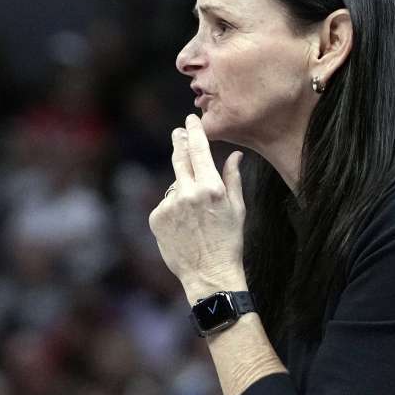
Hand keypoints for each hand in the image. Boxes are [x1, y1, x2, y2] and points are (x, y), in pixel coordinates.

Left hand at [147, 114, 247, 300]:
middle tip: (178, 132)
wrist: (210, 274)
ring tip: (196, 214)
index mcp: (211, 187)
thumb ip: (233, 178)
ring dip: (183, 190)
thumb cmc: (230, 241)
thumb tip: (235, 155)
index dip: (194, 131)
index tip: (190, 120)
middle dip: (180, 143)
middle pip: (180, 159)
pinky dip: (173, 210)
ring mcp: (169, 205)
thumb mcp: (237, 208)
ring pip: (174, 186)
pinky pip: (165, 205)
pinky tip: (184, 226)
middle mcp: (188, 193)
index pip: (199, 149)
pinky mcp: (156, 218)